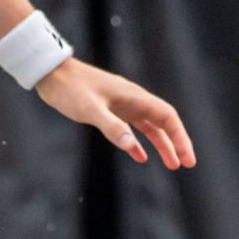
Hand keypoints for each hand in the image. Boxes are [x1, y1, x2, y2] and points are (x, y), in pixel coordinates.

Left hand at [35, 58, 195, 168]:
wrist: (51, 73)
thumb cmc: (70, 89)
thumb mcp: (90, 110)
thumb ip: (112, 127)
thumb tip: (133, 147)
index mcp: (134, 97)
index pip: (167, 117)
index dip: (180, 138)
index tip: (187, 158)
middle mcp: (133, 100)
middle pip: (163, 122)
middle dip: (176, 143)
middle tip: (186, 165)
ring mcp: (122, 104)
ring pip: (150, 126)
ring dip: (161, 145)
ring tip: (171, 165)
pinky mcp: (110, 109)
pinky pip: (132, 127)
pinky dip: (138, 142)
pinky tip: (140, 157)